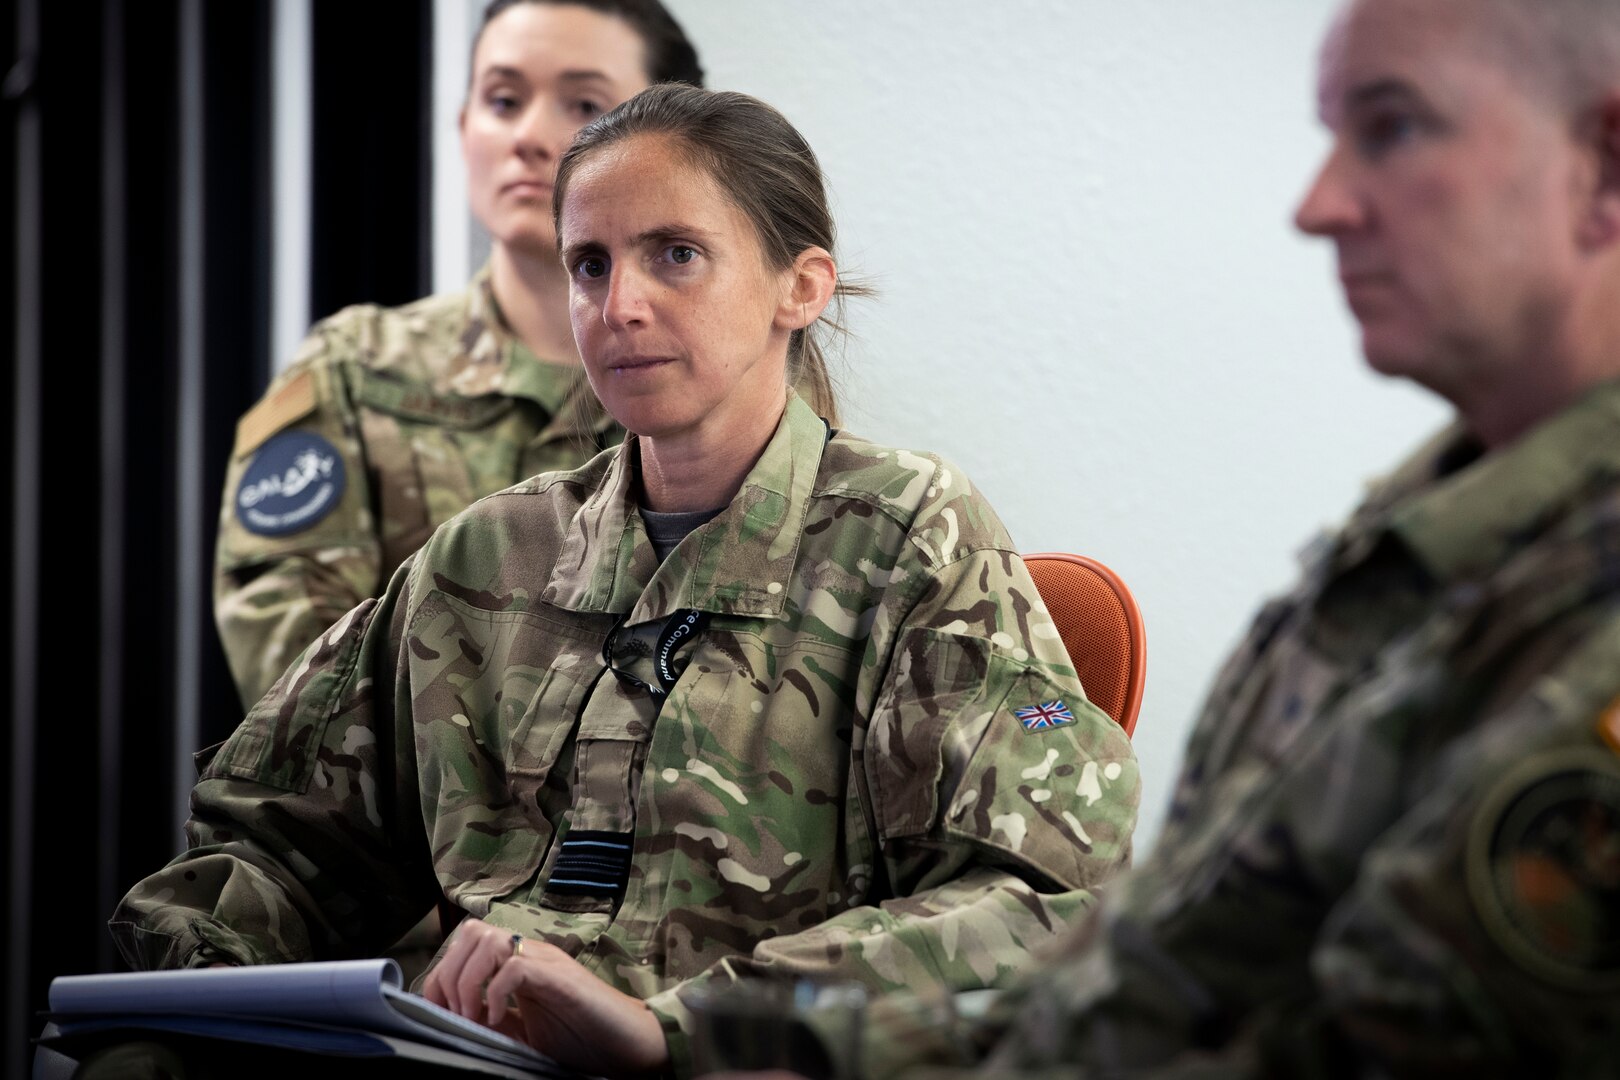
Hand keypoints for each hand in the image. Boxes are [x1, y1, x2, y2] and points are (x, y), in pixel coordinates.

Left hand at [421, 917, 669, 1075]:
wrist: (632, 1045)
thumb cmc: (583, 1038)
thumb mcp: (526, 1033)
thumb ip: (496, 1021)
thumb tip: (454, 1021)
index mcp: (520, 962)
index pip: (465, 945)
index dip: (440, 977)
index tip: (439, 1014)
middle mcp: (531, 953)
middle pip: (471, 932)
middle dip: (448, 974)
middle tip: (455, 1014)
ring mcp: (547, 961)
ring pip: (489, 940)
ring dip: (468, 980)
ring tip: (472, 1016)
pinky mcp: (561, 979)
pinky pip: (515, 967)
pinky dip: (495, 993)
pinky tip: (498, 1019)